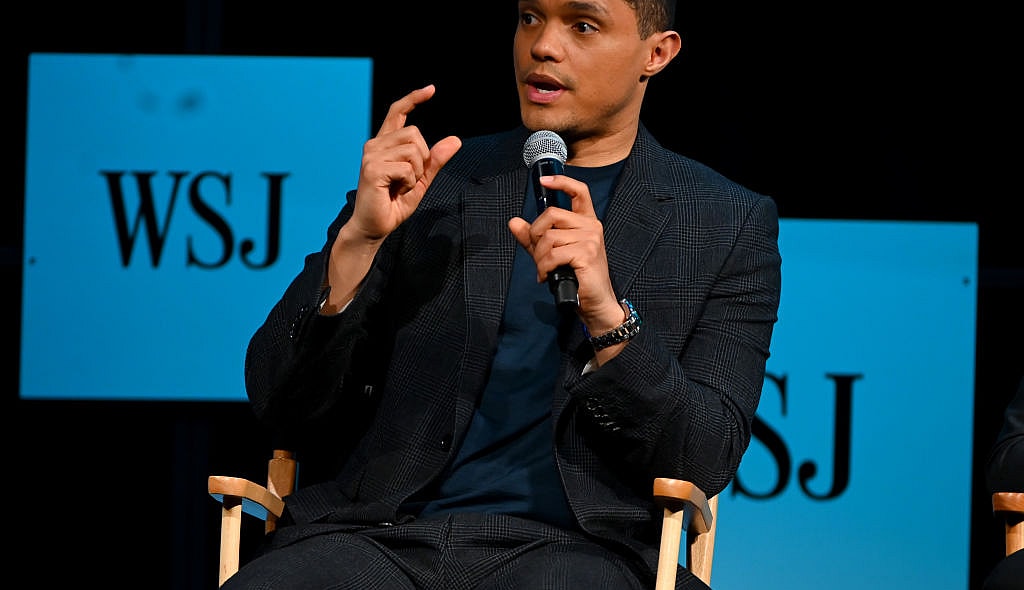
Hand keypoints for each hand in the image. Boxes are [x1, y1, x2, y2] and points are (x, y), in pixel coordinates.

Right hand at [323, 85, 460, 312]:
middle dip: (423, 159)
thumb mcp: (421, 180)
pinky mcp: (372, 169)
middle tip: (409, 180)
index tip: (431, 90)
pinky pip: (407, 168)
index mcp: (384, 143)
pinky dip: (409, 182)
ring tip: (400, 186)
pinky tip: (395, 191)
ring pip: (413, 150)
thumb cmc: (393, 204)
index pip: (397, 112)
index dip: (414, 98)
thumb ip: (435, 160)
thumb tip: (456, 140)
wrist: (374, 226)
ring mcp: (371, 155)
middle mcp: (375, 145)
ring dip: (416, 173)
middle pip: (415, 134)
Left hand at [508, 174, 623, 333]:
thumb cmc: (576, 278)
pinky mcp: (586, 253)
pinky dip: (543, 267)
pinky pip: (552, 254)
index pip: (579, 192)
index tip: (544, 181)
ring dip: (539, 258)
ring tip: (544, 270)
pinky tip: (547, 276)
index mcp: (586, 222)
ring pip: (548, 237)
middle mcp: (591, 226)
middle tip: (538, 255)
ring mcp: (590, 239)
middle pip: (551, 215)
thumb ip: (533, 238)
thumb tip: (514, 222)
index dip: (561, 182)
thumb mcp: (551, 253)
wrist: (594, 303)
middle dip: (535, 236)